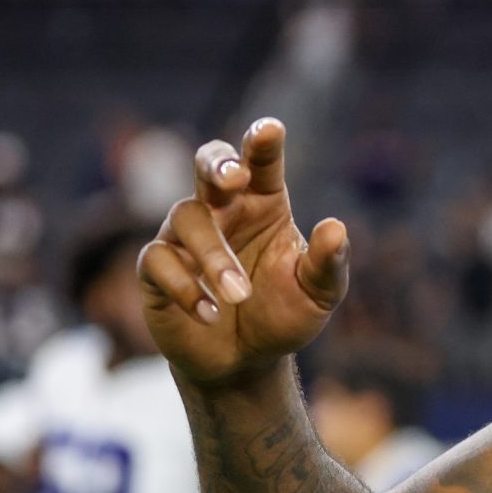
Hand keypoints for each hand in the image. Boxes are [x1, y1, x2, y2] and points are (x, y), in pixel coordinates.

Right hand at [138, 117, 348, 385]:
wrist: (246, 362)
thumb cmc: (284, 316)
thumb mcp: (318, 295)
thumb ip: (327, 264)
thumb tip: (336, 228)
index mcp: (265, 205)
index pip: (263, 165)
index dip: (263, 144)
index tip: (270, 130)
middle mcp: (223, 211)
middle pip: (210, 165)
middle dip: (217, 163)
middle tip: (233, 177)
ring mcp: (184, 237)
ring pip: (186, 217)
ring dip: (214, 256)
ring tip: (238, 295)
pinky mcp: (156, 269)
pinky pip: (158, 260)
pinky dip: (186, 287)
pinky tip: (210, 313)